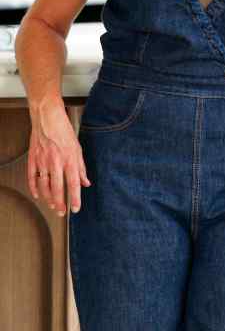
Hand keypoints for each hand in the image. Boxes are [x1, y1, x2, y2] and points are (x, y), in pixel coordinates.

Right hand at [27, 99, 90, 214]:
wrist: (47, 117)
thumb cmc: (63, 131)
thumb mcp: (78, 149)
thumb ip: (81, 168)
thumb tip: (86, 182)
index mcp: (69, 159)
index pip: (73, 184)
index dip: (75, 198)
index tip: (76, 208)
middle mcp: (56, 162)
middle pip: (57, 188)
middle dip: (60, 203)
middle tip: (62, 212)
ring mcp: (42, 161)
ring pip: (44, 185)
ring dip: (48, 198)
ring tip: (52, 206)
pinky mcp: (33, 158)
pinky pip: (32, 177)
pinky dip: (34, 188)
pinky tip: (37, 195)